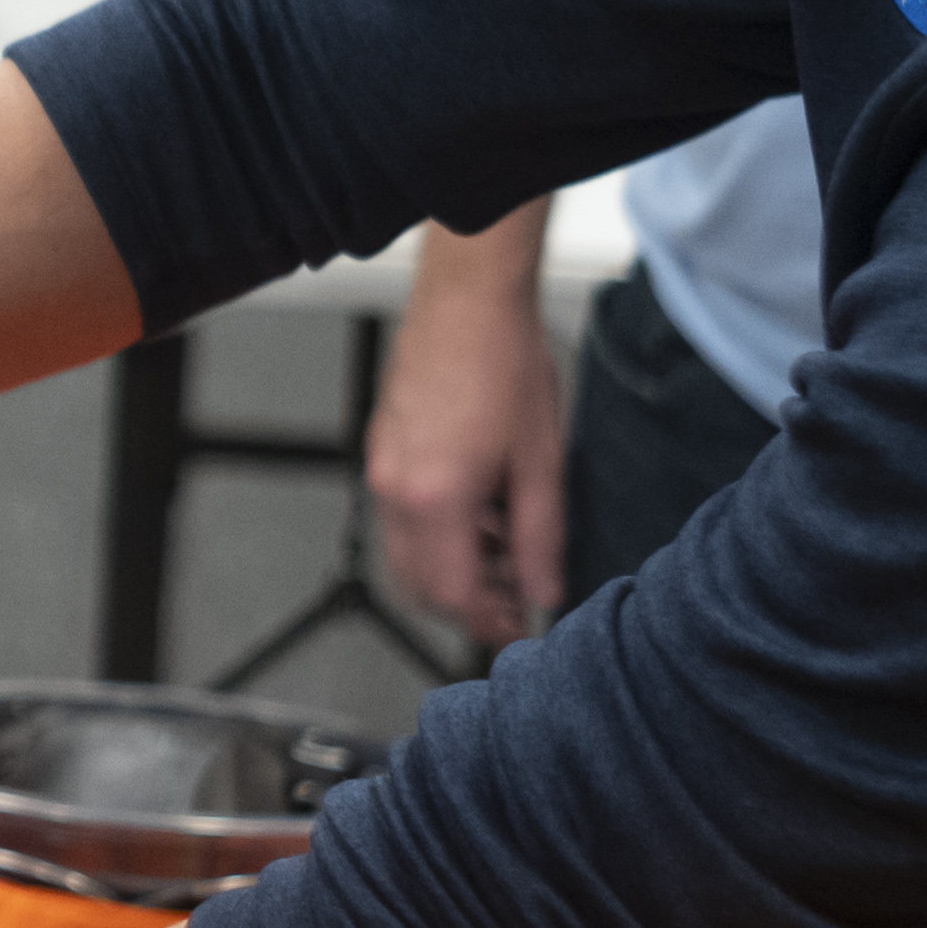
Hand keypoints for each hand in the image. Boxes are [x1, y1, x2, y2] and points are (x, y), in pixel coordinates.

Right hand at [367, 233, 566, 644]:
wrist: (468, 298)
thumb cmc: (504, 361)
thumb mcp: (541, 462)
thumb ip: (540, 538)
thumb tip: (544, 590)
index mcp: (435, 499)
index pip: (452, 595)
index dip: (490, 622)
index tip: (521, 629)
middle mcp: (395, 490)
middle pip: (420, 585)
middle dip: (468, 603)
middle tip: (517, 600)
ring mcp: (382, 469)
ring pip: (408, 554)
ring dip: (454, 568)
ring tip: (507, 550)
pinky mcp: (383, 450)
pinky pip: (401, 517)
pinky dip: (438, 534)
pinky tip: (482, 513)